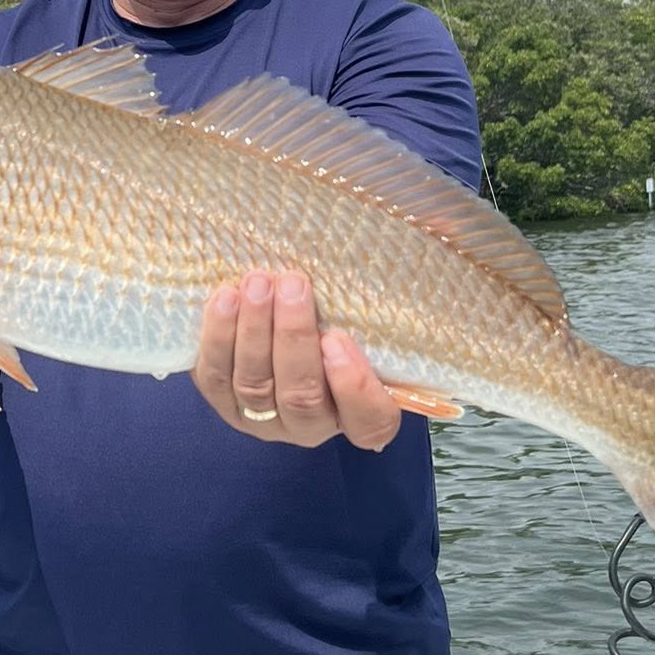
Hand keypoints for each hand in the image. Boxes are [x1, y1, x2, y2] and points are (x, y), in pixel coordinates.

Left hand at [192, 269, 402, 451]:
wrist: (276, 330)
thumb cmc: (337, 319)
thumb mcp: (370, 313)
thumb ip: (397, 290)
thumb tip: (440, 229)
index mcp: (357, 414)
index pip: (369, 422)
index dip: (355, 388)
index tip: (340, 339)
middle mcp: (311, 425)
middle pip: (302, 396)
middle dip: (294, 337)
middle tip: (293, 283)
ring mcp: (263, 419)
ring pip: (255, 384)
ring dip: (254, 330)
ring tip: (258, 282)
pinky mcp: (222, 403)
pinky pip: (215, 377)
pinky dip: (218, 337)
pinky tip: (226, 298)